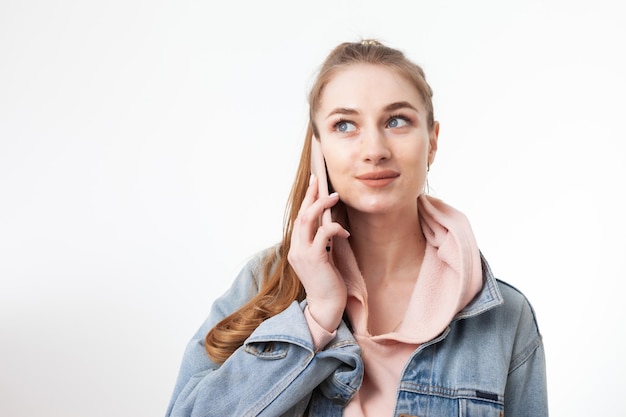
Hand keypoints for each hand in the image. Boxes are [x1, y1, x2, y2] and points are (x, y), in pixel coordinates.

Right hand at [287, 175, 349, 331]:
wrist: (326, 306)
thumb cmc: (328, 282)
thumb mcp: (323, 257)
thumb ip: (322, 241)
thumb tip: (330, 222)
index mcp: (296, 248)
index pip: (299, 218)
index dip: (306, 199)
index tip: (314, 183)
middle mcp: (295, 249)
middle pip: (300, 214)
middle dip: (311, 195)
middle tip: (320, 180)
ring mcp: (302, 253)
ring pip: (307, 220)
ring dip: (321, 205)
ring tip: (334, 197)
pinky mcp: (315, 259)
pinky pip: (323, 234)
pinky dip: (335, 228)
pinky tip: (345, 232)